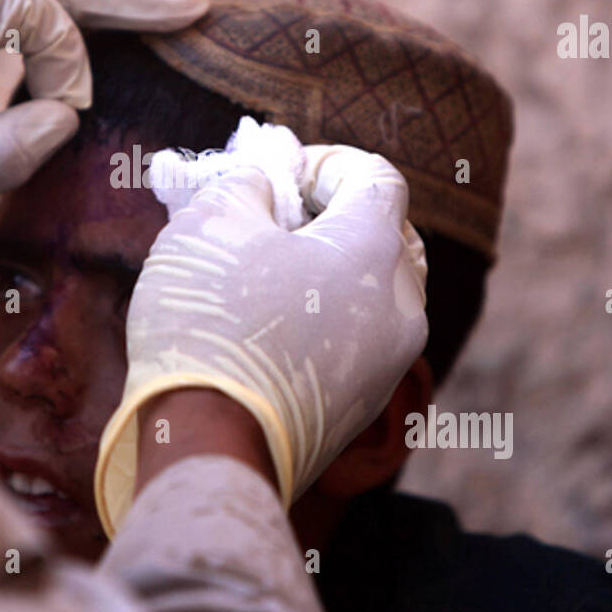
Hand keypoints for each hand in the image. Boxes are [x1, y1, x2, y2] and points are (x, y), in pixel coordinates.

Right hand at [94, 144, 428, 534]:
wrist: (210, 448)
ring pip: (374, 294)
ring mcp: (389, 365)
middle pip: (387, 236)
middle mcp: (401, 307)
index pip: (376, 177)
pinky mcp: (362, 409)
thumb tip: (263, 190)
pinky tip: (266, 330)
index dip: (324, 163)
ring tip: (264, 278)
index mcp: (376, 249)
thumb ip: (245, 185)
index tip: (276, 177)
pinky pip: (357, 343)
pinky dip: (324, 322)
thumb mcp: (210, 222)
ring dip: (330, 274)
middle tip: (273, 224)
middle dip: (334, 219)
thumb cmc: (211, 321)